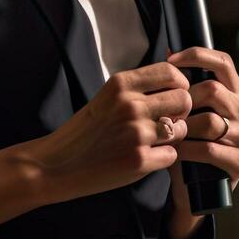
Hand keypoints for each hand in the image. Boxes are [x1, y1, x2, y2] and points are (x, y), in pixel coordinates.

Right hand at [30, 61, 194, 204]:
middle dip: (180, 112)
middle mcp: (130, 105)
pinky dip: (162, 158)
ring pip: (181, 129)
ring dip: (173, 137)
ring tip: (154, 141)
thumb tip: (176, 77)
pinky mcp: (138, 160)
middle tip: (167, 121)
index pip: (172, 73)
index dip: (179, 85)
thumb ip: (138, 88)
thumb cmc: (85, 131)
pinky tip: (145, 157)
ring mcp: (135, 133)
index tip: (171, 96)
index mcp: (121, 84)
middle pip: (184, 99)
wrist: (55, 164)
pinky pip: (171, 155)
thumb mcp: (107, 97)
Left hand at [165, 46, 238, 192]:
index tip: (171, 60)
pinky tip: (176, 152)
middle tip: (165, 113)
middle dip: (184, 100)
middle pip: (214, 90)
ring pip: (210, 121)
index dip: (198, 56)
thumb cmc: (184, 146)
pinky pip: (211, 149)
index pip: (223, 63)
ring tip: (168, 136)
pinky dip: (188, 150)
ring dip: (184, 128)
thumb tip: (167, 51)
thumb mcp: (182, 113)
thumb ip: (181, 87)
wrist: (192, 190)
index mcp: (233, 94)